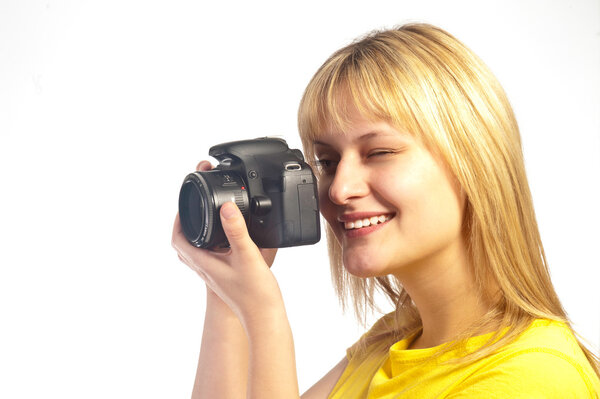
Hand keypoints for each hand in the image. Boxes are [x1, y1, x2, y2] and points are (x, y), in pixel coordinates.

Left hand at [172, 161, 279, 328]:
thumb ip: (237, 231)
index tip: (185, 210)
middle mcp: (206, 270)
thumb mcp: (247, 255)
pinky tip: (230, 244)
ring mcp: (215, 276)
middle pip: (185, 248)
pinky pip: (212, 260)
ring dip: (199, 238)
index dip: (177, 223)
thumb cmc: (255, 293)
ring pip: (198, 254)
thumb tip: (226, 208)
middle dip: (186, 229)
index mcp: (205, 264)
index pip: (179, 241)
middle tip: (194, 214)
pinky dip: (214, 247)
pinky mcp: (226, 279)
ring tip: (211, 223)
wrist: (264, 318)